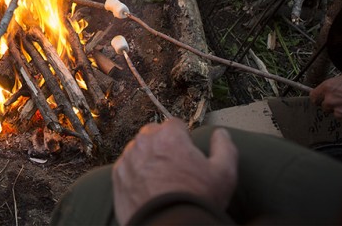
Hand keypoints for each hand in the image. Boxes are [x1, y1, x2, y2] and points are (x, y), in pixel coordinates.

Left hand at [112, 119, 237, 224]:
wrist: (169, 225)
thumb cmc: (197, 200)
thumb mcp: (224, 174)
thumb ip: (224, 147)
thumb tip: (221, 134)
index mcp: (169, 137)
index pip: (174, 125)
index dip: (183, 138)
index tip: (186, 152)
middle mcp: (144, 143)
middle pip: (153, 134)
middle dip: (162, 144)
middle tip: (174, 165)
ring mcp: (128, 159)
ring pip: (137, 149)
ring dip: (147, 157)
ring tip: (160, 178)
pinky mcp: (117, 176)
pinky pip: (126, 166)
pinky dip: (134, 173)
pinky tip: (147, 187)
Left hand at [310, 73, 341, 121]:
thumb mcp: (341, 80)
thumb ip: (330, 88)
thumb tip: (324, 92)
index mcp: (327, 87)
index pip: (313, 96)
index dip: (318, 98)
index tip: (320, 99)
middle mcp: (330, 99)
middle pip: (324, 106)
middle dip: (331, 105)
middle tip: (340, 100)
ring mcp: (338, 109)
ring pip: (335, 113)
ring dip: (341, 110)